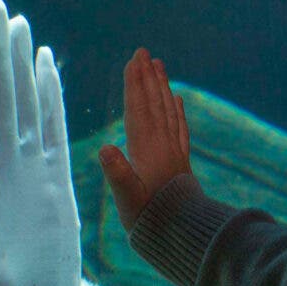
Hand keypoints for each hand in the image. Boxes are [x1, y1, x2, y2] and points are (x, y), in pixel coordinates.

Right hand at [95, 49, 195, 228]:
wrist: (182, 232)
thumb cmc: (149, 218)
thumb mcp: (127, 198)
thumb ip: (117, 173)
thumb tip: (104, 148)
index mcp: (146, 149)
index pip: (138, 109)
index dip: (134, 84)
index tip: (133, 61)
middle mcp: (162, 144)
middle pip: (154, 103)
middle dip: (147, 77)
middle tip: (144, 52)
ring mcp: (174, 151)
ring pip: (167, 110)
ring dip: (162, 87)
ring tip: (159, 65)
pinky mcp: (181, 161)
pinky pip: (179, 127)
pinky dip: (177, 110)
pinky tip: (176, 99)